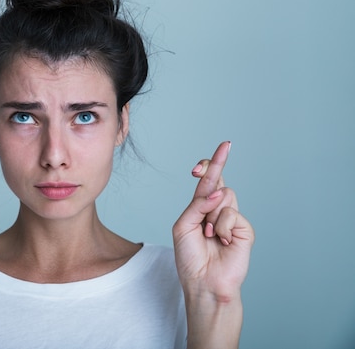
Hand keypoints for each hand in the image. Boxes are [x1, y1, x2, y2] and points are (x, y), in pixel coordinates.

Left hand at [172, 141, 253, 301]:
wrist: (203, 282)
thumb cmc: (190, 257)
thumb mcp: (183, 226)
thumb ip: (197, 206)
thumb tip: (218, 192)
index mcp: (200, 207)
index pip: (207, 181)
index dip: (210, 165)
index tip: (219, 149)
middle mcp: (217, 210)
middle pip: (219, 179)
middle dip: (217, 162)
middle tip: (225, 146)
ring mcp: (232, 219)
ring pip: (226, 195)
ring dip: (212, 214)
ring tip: (209, 234)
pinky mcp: (244, 229)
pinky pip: (232, 214)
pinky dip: (222, 227)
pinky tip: (221, 241)